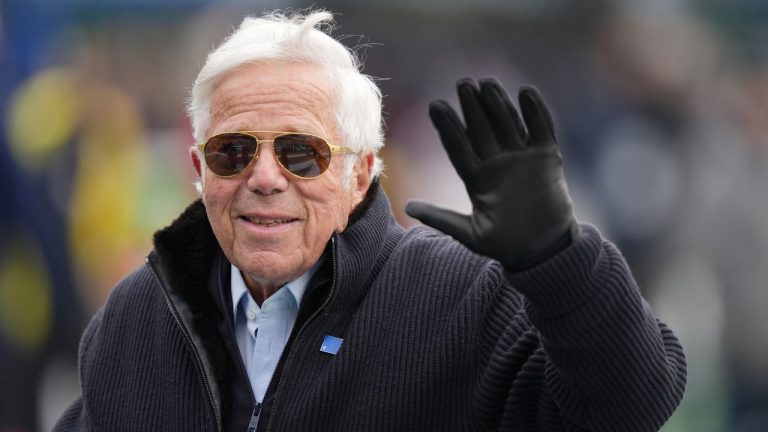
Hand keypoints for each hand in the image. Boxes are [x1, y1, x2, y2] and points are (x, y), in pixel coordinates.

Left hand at [405, 78, 576, 270]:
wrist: (543, 251)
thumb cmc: (505, 245)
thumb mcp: (470, 234)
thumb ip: (441, 218)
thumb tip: (407, 207)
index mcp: (477, 178)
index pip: (459, 146)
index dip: (448, 127)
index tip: (435, 106)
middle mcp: (498, 163)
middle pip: (483, 129)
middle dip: (472, 107)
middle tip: (462, 83)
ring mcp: (522, 159)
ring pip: (508, 124)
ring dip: (499, 104)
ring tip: (487, 84)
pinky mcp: (547, 158)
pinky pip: (542, 130)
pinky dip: (536, 112)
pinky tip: (526, 92)